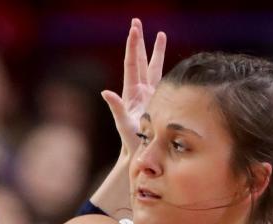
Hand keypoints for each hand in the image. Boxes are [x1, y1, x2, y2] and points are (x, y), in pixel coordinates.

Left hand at [101, 18, 165, 154]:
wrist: (139, 152)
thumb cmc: (130, 140)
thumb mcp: (122, 123)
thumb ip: (116, 107)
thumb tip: (105, 92)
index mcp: (131, 91)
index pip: (132, 63)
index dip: (133, 46)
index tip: (134, 29)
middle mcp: (139, 89)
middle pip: (140, 60)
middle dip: (139, 41)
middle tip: (137, 22)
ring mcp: (149, 94)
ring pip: (153, 67)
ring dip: (156, 51)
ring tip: (161, 34)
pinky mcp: (158, 101)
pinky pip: (162, 80)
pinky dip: (166, 69)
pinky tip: (168, 60)